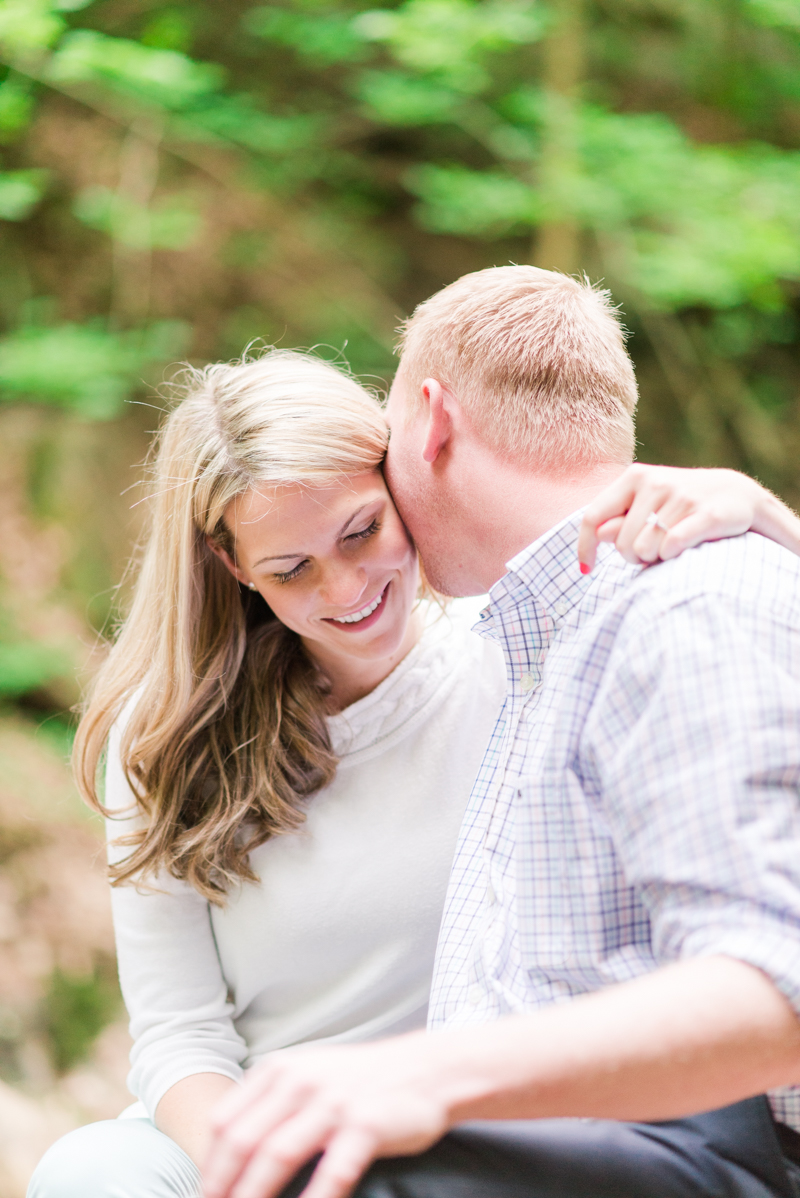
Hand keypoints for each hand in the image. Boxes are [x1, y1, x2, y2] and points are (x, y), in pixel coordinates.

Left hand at [202, 1033, 450, 1197]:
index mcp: (280, 1070)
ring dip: (253, 1196)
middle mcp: (301, 1081)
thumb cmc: (362, 1081)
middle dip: (222, 1186)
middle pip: (242, 1141)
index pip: (225, 1121)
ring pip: (276, 1155)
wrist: (426, 1069)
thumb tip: (229, 1151)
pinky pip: (331, 1172)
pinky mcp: (365, 1124)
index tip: (207, 1194)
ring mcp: (333, 1101)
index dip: (209, 1165)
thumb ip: (272, 1101)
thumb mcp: (310, 1074)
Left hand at [577, 464, 799, 571]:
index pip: (593, 517)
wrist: (736, 494)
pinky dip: (671, 556)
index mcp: (634, 478)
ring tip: (668, 549)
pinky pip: (671, 546)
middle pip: (621, 543)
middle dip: (633, 558)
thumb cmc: (678, 506)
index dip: (585, 547)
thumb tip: (600, 533)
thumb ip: (619, 521)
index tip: (585, 571)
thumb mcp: (645, 508)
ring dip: (654, 559)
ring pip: (645, 549)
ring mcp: (682, 496)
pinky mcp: (706, 514)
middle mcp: (656, 483)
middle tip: (652, 552)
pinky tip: (678, 552)